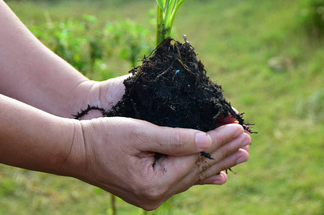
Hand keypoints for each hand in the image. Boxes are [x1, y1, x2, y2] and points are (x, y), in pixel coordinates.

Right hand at [63, 117, 250, 209]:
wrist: (76, 151)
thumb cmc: (103, 137)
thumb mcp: (139, 133)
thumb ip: (175, 139)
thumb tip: (206, 139)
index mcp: (155, 183)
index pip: (197, 158)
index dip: (220, 141)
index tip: (240, 127)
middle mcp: (157, 195)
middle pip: (199, 169)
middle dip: (224, 152)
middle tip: (247, 139)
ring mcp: (153, 195)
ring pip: (193, 175)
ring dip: (217, 162)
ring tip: (241, 155)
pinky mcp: (149, 189)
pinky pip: (182, 180)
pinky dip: (201, 174)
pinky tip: (219, 176)